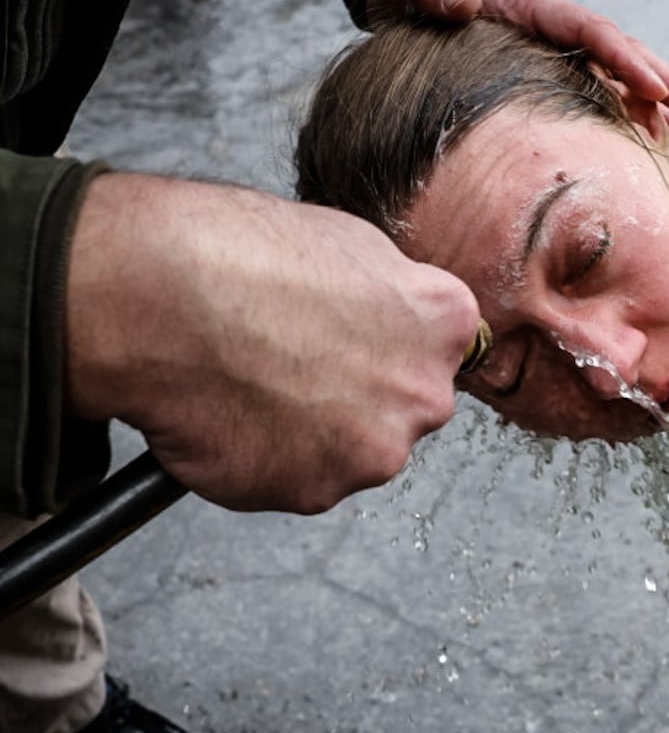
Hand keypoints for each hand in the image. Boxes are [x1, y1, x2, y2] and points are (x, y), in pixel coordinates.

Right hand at [66, 173, 479, 513]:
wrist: (160, 298)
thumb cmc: (239, 254)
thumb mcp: (348, 241)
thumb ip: (391, 294)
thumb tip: (394, 314)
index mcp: (442, 324)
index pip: (437, 352)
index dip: (386, 349)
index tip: (349, 345)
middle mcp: (425, 394)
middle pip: (403, 409)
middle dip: (359, 397)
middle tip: (293, 368)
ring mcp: (374, 449)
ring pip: (353, 452)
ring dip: (313, 434)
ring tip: (253, 388)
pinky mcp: (317, 491)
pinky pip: (297, 483)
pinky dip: (264, 461)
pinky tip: (232, 418)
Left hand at [366, 0, 668, 149]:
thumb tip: (461, 0)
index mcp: (536, 9)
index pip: (593, 32)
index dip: (625, 61)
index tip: (654, 91)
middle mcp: (561, 30)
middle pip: (626, 55)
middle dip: (667, 86)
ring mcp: (564, 53)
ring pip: (623, 79)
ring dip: (661, 109)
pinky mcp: (558, 74)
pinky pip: (605, 95)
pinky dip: (634, 118)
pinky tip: (658, 147)